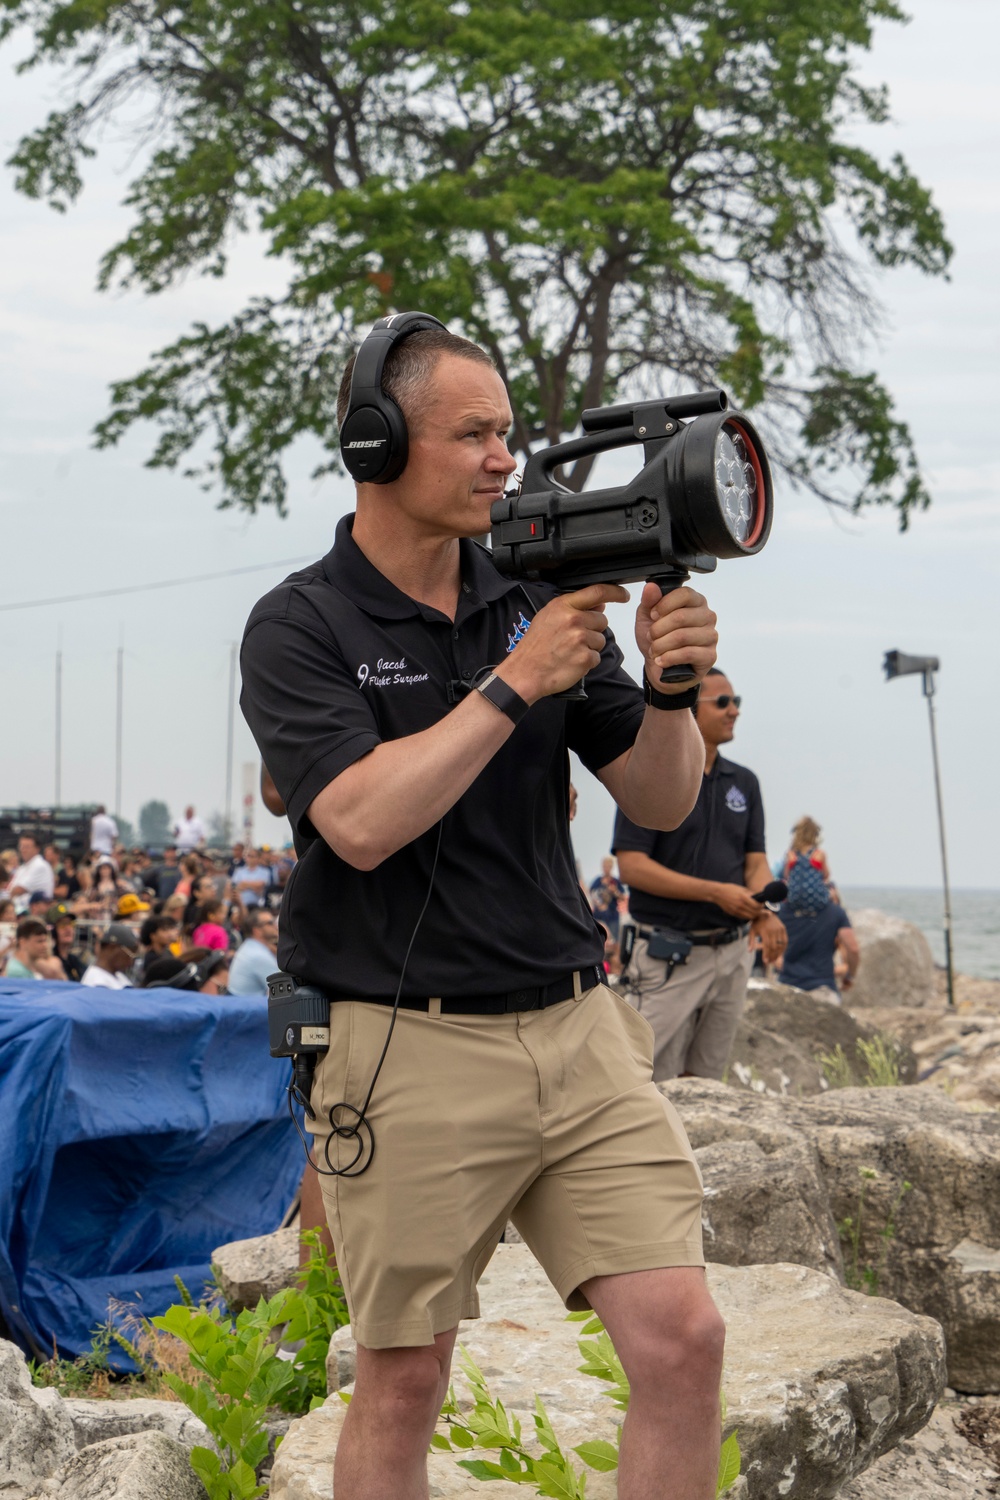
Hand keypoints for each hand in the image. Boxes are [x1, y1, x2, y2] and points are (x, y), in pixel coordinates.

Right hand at [498, 583, 630, 701]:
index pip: (596, 592)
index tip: (623, 595)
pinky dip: (587, 661)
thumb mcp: (548, 618)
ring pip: (601, 640)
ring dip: (590, 647)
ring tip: (569, 651)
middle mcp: (573, 619)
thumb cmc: (534, 647)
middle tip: (573, 639)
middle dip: (593, 629)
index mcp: (563, 606)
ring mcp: (580, 638)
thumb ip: (573, 609)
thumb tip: (598, 604)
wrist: (524, 672)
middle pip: (601, 620)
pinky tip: (571, 661)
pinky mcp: (585, 657)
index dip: (614, 592)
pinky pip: (597, 657)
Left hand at [635, 582, 717, 691]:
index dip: (664, 604)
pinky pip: (688, 654)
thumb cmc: (658, 638)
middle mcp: (707, 616)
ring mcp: (711, 636)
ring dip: (661, 645)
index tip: (653, 615)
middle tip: (650, 637)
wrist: (660, 666)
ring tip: (654, 651)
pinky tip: (661, 660)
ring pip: (682, 636)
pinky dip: (668, 658)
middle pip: (681, 617)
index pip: (685, 594)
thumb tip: (651, 587)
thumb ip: (649, 601)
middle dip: (658, 629)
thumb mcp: (647, 617)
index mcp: (695, 602)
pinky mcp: (710, 656)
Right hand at [712, 883, 761, 919]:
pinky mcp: (733, 913)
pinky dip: (748, 916)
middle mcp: (740, 905)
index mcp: (743, 897)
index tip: (762, 904)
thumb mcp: (741, 888)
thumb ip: (750, 893)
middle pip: (755, 913)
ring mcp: (736, 910)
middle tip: (761, 909)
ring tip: (755, 912)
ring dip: (754, 915)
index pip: (757, 906)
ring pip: (750, 917)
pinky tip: (748, 912)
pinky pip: (743, 918)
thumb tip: (758, 897)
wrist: (718, 893)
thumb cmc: (730, 889)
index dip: (761, 906)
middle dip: (760, 912)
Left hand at [752, 911, 786, 963]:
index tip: (765, 961)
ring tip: (774, 960)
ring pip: (780, 945)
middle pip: (774, 946)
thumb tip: (749, 951)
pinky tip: (780, 953)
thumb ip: (750, 941)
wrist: (765, 912)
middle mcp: (773, 930)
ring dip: (778, 954)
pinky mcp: (783, 929)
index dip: (766, 954)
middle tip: (769, 962)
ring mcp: (779, 929)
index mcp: (764, 931)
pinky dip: (783, 948)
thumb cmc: (757, 923)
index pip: (767, 945)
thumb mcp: (751, 931)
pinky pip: (785, 941)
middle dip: (772, 956)